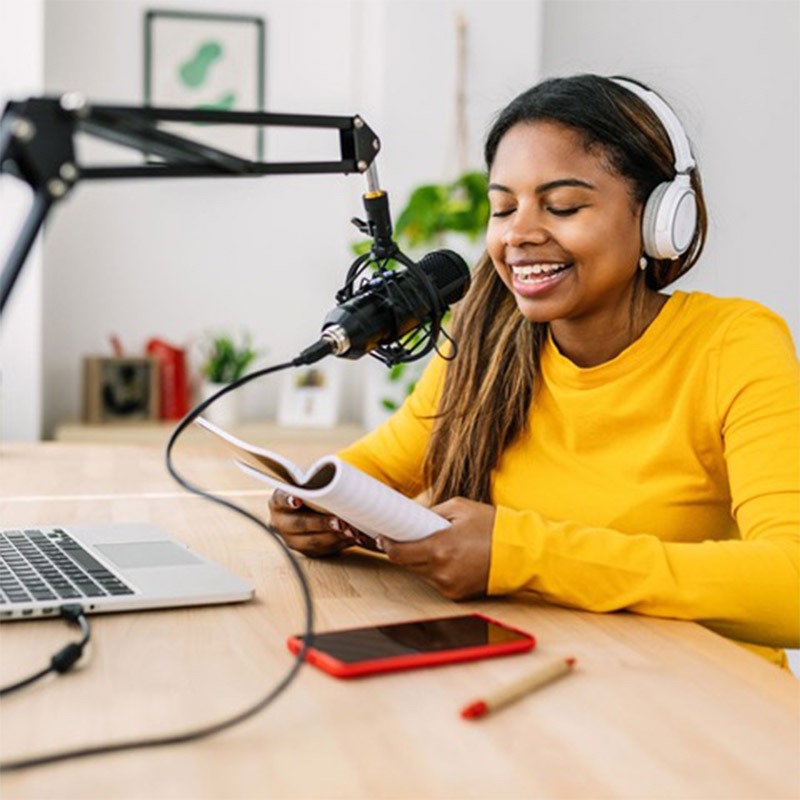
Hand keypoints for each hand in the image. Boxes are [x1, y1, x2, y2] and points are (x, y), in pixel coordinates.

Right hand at [268, 489, 372, 557]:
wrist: (309, 508)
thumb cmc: (311, 492)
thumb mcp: (307, 486)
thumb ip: (314, 485)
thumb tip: (334, 485)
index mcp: (278, 502)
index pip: (280, 500)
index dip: (288, 500)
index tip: (297, 501)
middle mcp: (280, 522)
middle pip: (300, 524)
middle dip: (321, 523)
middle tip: (340, 522)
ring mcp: (291, 539)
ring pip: (312, 541)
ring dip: (334, 537)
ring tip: (351, 531)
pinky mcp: (305, 550)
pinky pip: (323, 550)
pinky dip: (340, 544)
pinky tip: (354, 538)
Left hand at [378, 497, 494, 599]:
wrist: (521, 553)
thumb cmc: (493, 527)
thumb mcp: (460, 507)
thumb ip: (431, 512)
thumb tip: (411, 516)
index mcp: (439, 548)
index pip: (398, 553)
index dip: (388, 544)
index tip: (385, 537)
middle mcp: (441, 571)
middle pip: (406, 564)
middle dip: (406, 550)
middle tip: (410, 536)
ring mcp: (448, 586)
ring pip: (420, 573)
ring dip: (422, 560)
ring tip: (439, 545)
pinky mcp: (456, 595)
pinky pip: (436, 581)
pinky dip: (437, 570)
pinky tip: (451, 557)